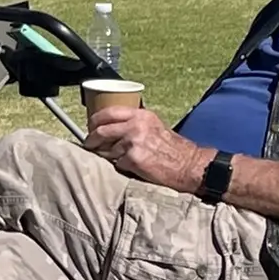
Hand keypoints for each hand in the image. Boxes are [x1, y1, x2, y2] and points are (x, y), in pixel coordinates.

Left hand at [83, 105, 205, 192]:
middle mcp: (136, 125)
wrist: (188, 165)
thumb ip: (133, 123)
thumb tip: (108, 127)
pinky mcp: (134, 159)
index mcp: (140, 115)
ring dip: (108, 156)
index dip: (95, 121)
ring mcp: (134, 142)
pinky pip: (117, 163)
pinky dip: (120, 166)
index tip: (90, 127)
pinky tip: (131, 167)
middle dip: (92, 140)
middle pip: (101, 131)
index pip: (108, 112)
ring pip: (107, 150)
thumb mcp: (153, 126)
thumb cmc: (172, 148)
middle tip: (90, 145)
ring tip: (120, 159)